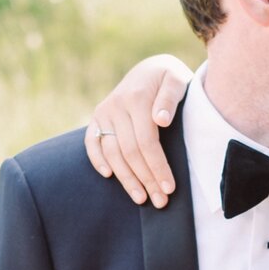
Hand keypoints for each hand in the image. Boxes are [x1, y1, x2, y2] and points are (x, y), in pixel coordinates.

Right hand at [84, 54, 192, 206]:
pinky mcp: (97, 117)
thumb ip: (170, 98)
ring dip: (126, 179)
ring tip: (141, 199)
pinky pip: (92, 142)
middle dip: (146, 179)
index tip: (169, 188)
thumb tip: (161, 120)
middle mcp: (116, 106)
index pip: (147, 142)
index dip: (157, 167)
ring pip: (112, 153)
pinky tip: (109, 176)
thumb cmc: (169, 78)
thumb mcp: (176, 80)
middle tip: (160, 201)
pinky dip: (97, 160)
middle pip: (129, 152)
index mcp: (137, 99)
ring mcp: (104, 112)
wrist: (150, 68)